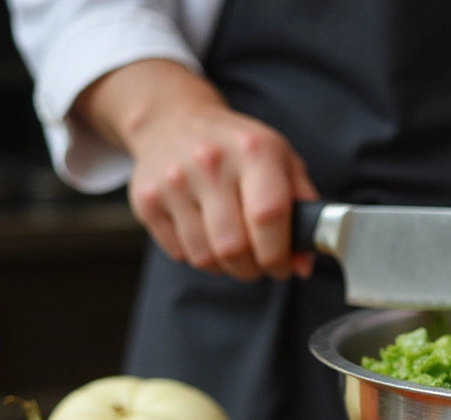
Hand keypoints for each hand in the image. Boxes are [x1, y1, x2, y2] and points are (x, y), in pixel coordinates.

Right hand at [76, 60, 316, 280]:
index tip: (282, 265)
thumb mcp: (282, 162)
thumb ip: (303, 211)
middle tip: (257, 263)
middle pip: (234, 248)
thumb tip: (302, 265)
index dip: (279, 255)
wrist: (173, 120)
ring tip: (231, 247)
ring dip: (225, 267)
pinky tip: (204, 234)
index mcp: (253, 150)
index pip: (268, 217)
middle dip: (252, 269)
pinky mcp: (147, 199)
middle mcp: (209, 161)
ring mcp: (173, 180)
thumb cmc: (238, 149)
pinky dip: (198, 256)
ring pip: (205, 258)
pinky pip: (180, 253)